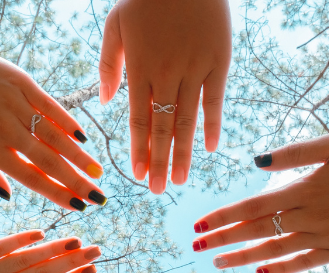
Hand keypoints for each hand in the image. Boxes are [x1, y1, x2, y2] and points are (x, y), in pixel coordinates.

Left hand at [0, 42, 107, 210]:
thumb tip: (8, 196)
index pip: (32, 178)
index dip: (58, 194)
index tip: (78, 206)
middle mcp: (7, 130)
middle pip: (50, 161)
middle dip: (77, 181)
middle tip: (98, 197)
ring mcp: (17, 106)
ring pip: (55, 136)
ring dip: (79, 156)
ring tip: (97, 172)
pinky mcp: (23, 84)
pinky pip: (51, 106)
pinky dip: (68, 122)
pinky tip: (83, 138)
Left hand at [99, 0, 231, 193]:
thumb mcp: (116, 25)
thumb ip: (109, 64)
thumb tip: (109, 102)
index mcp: (140, 68)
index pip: (137, 120)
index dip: (137, 149)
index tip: (137, 174)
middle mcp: (167, 74)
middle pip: (162, 128)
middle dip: (159, 162)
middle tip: (157, 190)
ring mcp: (195, 69)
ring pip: (188, 120)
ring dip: (184, 153)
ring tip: (181, 180)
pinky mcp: (219, 62)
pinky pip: (215, 100)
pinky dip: (212, 125)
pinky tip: (210, 148)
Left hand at [191, 133, 328, 272]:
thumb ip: (294, 153)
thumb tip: (257, 161)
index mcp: (306, 189)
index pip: (253, 207)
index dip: (224, 217)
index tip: (199, 224)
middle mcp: (313, 217)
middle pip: (258, 231)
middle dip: (223, 239)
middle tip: (195, 246)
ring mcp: (328, 238)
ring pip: (276, 252)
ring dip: (244, 258)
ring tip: (217, 263)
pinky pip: (304, 264)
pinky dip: (280, 269)